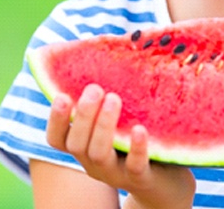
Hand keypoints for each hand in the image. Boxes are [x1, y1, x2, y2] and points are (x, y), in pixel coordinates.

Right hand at [47, 84, 194, 208]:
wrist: (167, 179)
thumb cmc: (137, 138)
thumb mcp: (120, 119)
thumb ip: (107, 96)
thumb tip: (102, 45)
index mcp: (86, 146)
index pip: (58, 138)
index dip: (55, 120)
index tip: (62, 95)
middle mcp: (94, 162)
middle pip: (77, 144)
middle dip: (83, 115)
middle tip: (95, 88)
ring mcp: (116, 173)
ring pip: (99, 155)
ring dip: (103, 126)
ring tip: (114, 99)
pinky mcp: (141, 178)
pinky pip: (134, 167)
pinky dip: (135, 148)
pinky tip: (139, 129)